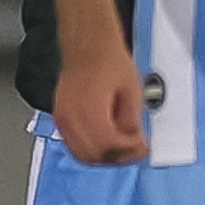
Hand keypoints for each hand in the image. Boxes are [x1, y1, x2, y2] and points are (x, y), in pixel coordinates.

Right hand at [52, 43, 147, 165]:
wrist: (88, 47)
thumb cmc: (108, 62)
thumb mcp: (131, 91)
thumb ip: (131, 120)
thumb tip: (133, 140)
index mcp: (89, 108)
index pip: (108, 144)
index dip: (129, 150)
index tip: (143, 146)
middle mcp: (70, 116)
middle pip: (94, 154)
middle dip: (118, 157)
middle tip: (136, 151)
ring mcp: (62, 118)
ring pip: (82, 153)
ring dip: (105, 156)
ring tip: (125, 148)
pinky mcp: (60, 118)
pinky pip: (75, 144)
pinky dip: (93, 149)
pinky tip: (110, 141)